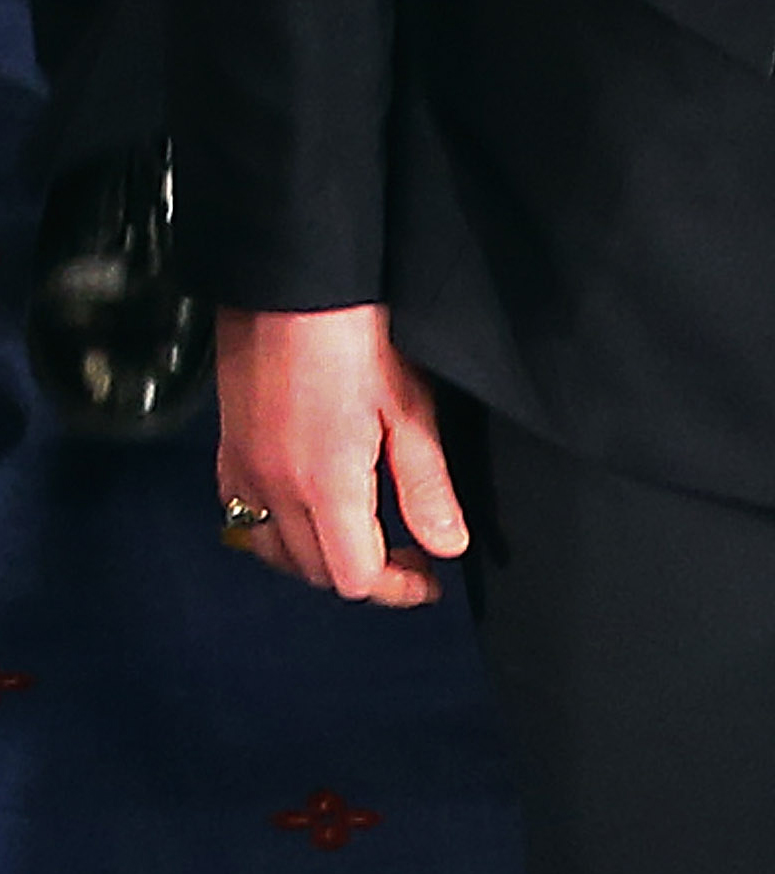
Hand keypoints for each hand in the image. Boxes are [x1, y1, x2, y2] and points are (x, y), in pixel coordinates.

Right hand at [216, 303, 469, 606]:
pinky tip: (310, 508)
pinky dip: (276, 530)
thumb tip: (447, 546)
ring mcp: (244, 469)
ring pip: (274, 552)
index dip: (398, 588)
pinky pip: (242, 515)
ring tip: (363, 534)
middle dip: (367, 574)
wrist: (292, 286)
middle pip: (316, 572)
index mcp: (324, 484)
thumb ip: (425, 488)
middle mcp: (274, 487)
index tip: (429, 576)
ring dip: (320, 558)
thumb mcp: (409, 412)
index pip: (354, 577)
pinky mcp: (228, 449)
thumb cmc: (354, 335)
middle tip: (410, 553)